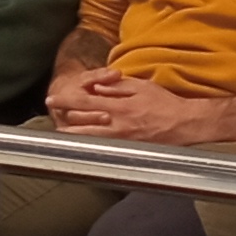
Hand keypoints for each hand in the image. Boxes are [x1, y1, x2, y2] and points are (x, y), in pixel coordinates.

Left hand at [50, 70, 210, 142]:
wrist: (185, 124)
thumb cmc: (165, 103)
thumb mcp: (142, 86)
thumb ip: (117, 87)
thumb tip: (96, 86)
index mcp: (119, 105)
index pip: (85, 100)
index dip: (66, 99)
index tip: (52, 98)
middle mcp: (116, 123)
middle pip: (82, 121)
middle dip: (63, 116)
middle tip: (50, 113)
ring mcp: (120, 138)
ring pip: (88, 137)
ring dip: (71, 134)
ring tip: (58, 132)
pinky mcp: (127, 148)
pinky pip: (102, 147)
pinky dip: (88, 144)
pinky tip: (80, 144)